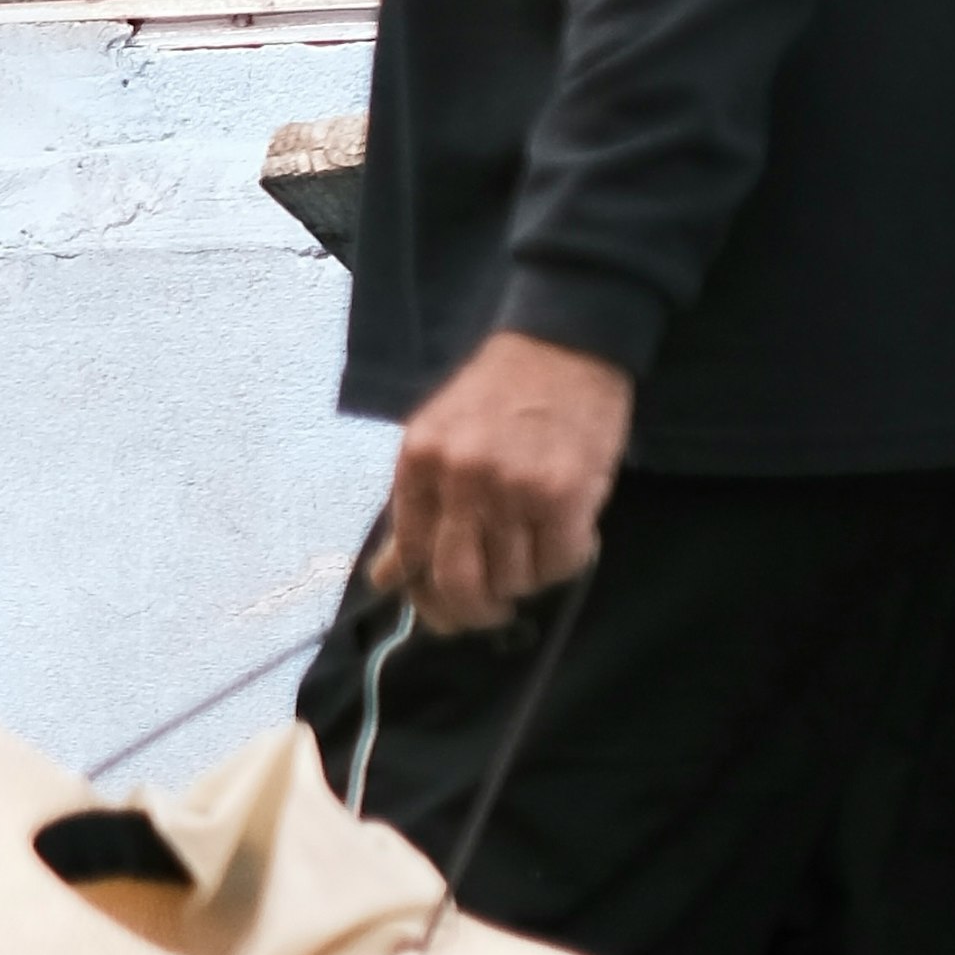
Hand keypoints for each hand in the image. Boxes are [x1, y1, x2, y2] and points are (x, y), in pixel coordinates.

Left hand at [373, 332, 634, 634]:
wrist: (564, 342)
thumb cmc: (499, 393)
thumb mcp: (438, 438)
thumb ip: (415, 508)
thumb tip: (387, 579)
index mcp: (418, 462)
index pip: (411, 554)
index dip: (427, 596)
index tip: (445, 609)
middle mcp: (460, 477)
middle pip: (458, 581)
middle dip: (473, 612)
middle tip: (491, 612)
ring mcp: (514, 486)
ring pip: (515, 578)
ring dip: (526, 581)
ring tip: (535, 549)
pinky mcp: (567, 493)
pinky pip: (561, 563)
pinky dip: (565, 564)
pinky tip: (567, 537)